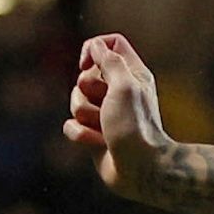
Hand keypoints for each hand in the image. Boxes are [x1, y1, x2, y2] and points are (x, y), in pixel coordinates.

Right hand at [64, 34, 173, 198]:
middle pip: (85, 74)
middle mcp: (118, 92)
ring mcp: (105, 114)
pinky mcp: (94, 134)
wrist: (142, 170)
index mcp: (131, 75)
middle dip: (87, 90)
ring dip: (86, 115)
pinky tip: (97, 143)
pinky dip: (81, 134)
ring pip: (75, 100)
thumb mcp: (125, 85)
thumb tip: (95, 45)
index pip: (109, 43)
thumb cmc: (136, 127)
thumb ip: (110, 60)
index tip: (87, 64)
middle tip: (106, 105)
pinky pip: (70, 125)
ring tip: (105, 128)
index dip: (93, 48)